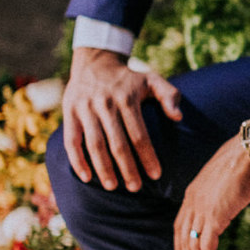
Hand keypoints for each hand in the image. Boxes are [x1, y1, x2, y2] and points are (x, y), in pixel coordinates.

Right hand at [63, 47, 181, 191]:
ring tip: (113, 187)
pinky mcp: (70, 112)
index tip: (156, 175)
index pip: (139, 134)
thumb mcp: (152, 80)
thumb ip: (169, 96)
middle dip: (127, 168)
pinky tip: (86, 177)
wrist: (95, 61)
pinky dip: (77, 160)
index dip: (148, 156)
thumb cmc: (129, 78)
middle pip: (117, 143)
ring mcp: (86, 109)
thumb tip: (179, 117)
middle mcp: (106, 104)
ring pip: (94, 144)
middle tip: (135, 188)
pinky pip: (71, 141)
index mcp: (127, 99)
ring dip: (103, 168)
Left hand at [173, 139, 249, 249]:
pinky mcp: (214, 216)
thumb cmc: (245, 161)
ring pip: (194, 247)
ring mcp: (202, 210)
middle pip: (184, 241)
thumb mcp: (226, 180)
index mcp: (192, 193)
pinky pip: (207, 247)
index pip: (180, 227)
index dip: (180, 247)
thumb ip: (220, 195)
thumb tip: (227, 204)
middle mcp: (192, 203)